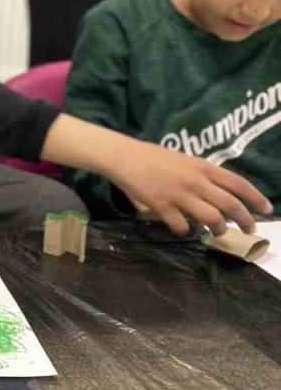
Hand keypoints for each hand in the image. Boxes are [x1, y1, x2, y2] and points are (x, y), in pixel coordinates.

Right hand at [109, 141, 269, 235]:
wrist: (124, 157)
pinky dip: (185, 230)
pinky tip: (182, 228)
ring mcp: (179, 195)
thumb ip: (202, 176)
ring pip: (212, 219)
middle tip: (249, 230)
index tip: (267, 209)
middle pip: (230, 205)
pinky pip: (181, 226)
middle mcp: (196, 181)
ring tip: (217, 232)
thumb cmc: (153, 157)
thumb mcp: (184, 161)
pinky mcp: (162, 206)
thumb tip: (218, 195)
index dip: (256, 198)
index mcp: (203, 167)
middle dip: (245, 220)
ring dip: (218, 229)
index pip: (238, 184)